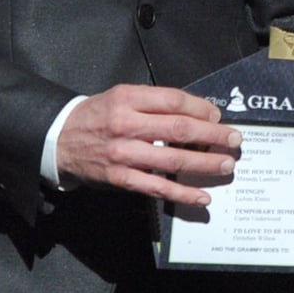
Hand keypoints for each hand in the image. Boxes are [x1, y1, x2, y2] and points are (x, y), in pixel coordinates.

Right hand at [55, 85, 238, 205]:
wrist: (59, 139)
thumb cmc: (96, 116)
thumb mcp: (120, 96)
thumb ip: (153, 103)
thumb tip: (196, 113)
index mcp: (127, 98)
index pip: (173, 101)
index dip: (201, 108)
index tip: (217, 116)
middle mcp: (125, 124)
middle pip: (178, 128)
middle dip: (212, 135)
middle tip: (234, 139)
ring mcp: (123, 154)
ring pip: (172, 158)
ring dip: (205, 163)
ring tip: (226, 164)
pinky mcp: (120, 178)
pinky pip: (157, 187)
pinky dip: (182, 193)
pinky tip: (202, 196)